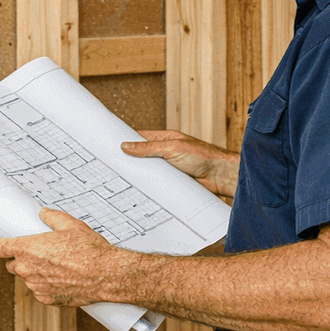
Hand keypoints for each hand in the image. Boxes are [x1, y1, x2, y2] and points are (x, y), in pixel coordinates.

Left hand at [0, 209, 120, 305]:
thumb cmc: (89, 250)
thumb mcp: (71, 225)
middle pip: (12, 265)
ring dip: (36, 273)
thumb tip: (44, 213)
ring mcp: (35, 285)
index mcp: (27, 248)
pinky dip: (47, 286)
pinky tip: (63, 279)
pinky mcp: (46, 298)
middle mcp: (27, 268)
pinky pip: (40, 291)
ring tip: (59, 266)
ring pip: (27, 278)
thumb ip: (52, 217)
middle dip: (22, 260)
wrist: (105, 274)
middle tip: (42, 254)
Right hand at [121, 130, 238, 198]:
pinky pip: (156, 184)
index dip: (125, 141)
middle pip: (141, 157)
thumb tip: (126, 145)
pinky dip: (149, 187)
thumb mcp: (172, 148)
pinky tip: (138, 192)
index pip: (139, 138)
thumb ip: (149, 148)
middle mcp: (164, 153)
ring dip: (138, 176)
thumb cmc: (202, 155)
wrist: (220, 175)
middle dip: (128, 161)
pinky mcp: (172, 182)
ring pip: (147, 172)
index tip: (109, 146)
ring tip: (120, 180)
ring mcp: (168, 168)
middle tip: (111, 166)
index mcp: (163, 139)